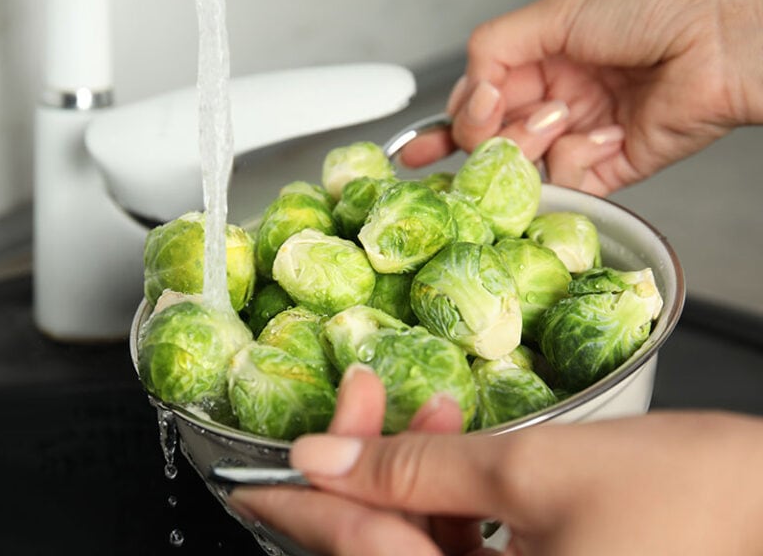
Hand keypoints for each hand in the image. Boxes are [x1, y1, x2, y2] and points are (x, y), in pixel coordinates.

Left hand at [230, 369, 762, 555]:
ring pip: (419, 548)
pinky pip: (460, 550)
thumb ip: (414, 470)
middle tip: (358, 396)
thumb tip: (322, 457)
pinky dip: (446, 496)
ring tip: (421, 408)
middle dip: (363, 472)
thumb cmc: (684, 497)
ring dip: (408, 476)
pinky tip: (450, 440)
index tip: (251, 472)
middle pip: (384, 553)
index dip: (296, 506)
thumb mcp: (531, 471)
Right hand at [402, 0, 762, 195]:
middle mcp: (556, 101)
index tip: (433, 137)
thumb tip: (465, 89)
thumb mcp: (557, 12)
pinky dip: (578, 161)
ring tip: (559, 116)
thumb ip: (494, 47)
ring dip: (531, 144)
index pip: (477, 103)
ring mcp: (580, 136)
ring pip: (524, 168)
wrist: (722, 34)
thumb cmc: (655, 6)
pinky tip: (604, 132)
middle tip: (491, 124)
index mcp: (540, 62)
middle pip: (492, 143)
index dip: (452, 124)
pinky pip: (570, 184)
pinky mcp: (609, 167)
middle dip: (485, 138)